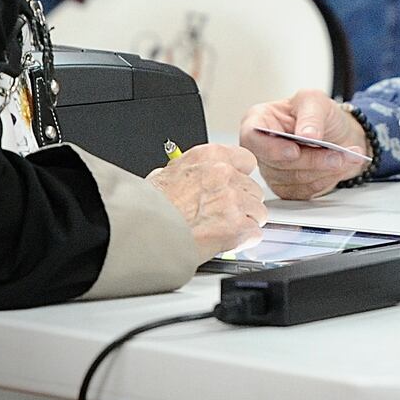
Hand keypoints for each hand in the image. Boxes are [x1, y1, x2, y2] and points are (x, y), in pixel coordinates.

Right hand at [146, 143, 265, 259]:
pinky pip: (253, 234)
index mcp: (209, 156)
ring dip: (244, 223)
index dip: (240, 178)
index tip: (235, 187)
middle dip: (243, 204)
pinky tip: (225, 243)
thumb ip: (189, 171)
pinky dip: (242, 241)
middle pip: (253, 189)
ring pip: (258, 212)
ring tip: (222, 230)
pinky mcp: (236, 226)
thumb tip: (189, 177)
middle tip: (224, 216)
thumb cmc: (148, 207)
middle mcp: (224, 174)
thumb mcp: (165, 174)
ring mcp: (233, 200)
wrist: (141, 232)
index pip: (246, 160)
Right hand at [239, 89, 368, 199]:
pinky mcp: (288, 188)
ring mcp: (272, 171)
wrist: (336, 132)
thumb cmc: (317, 113)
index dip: (271, 148)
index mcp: (258, 121)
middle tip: (337, 154)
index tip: (294, 151)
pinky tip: (341, 166)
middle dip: (311, 160)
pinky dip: (327, 179)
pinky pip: (305, 190)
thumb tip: (306, 134)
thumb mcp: (315, 100)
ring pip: (295, 179)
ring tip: (348, 156)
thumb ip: (310, 115)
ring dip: (325, 169)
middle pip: (277, 163)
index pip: (251, 138)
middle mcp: (261, 148)